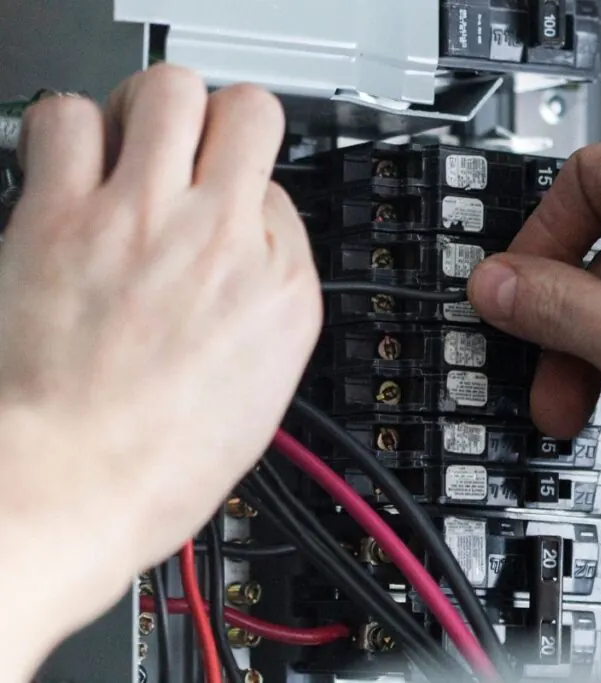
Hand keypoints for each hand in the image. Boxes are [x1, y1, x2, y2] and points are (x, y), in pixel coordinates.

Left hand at [0, 65, 320, 643]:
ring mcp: (144, 218)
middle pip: (246, 112)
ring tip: (130, 146)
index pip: (281, 196)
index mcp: (282, 290)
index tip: (227, 216)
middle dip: (221, 121)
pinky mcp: (62, 215)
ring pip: (167, 90)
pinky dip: (67, 130)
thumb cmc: (156, 464)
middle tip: (192, 150)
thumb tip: (250, 258)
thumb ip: (266, 307)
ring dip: (149, 111)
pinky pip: (66, 118)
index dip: (249, 204)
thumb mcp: (261, 395)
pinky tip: (69, 167)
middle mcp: (223, 238)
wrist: (70, 488)